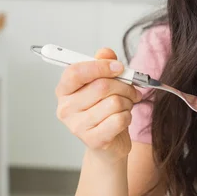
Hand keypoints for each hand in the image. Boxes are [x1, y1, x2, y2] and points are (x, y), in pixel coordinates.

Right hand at [55, 48, 142, 163]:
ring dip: (128, 102)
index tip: (119, 67)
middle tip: (132, 90)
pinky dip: (128, 116)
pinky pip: (119, 119)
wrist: (109, 142)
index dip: (101, 66)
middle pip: (101, 86)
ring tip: (125, 106)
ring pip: (114, 102)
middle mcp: (65, 108)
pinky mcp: (92, 140)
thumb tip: (105, 52)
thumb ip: (104, 64)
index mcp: (64, 90)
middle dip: (124, 86)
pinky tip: (123, 119)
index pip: (76, 72)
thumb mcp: (104, 82)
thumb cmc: (104, 109)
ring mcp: (77, 126)